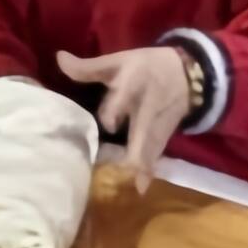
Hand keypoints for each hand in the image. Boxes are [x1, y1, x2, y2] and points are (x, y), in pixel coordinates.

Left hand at [57, 40, 196, 189]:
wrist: (188, 74)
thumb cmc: (146, 65)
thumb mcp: (118, 61)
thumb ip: (87, 67)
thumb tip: (58, 59)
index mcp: (134, 85)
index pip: (125, 99)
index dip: (115, 111)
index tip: (108, 123)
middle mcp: (147, 107)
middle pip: (143, 130)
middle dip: (135, 149)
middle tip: (125, 167)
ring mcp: (158, 124)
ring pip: (150, 146)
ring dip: (141, 165)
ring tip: (132, 187)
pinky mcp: (165, 135)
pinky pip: (156, 154)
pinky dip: (148, 171)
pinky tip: (140, 189)